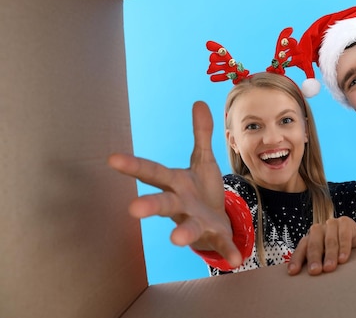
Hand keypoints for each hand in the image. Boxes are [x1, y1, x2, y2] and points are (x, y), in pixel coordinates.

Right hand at [107, 101, 242, 267]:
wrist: (215, 219)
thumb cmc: (201, 189)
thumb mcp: (203, 160)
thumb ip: (201, 134)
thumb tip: (199, 102)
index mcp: (176, 183)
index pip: (154, 172)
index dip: (134, 166)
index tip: (112, 159)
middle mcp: (181, 205)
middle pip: (164, 203)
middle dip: (150, 205)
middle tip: (133, 209)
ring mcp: (197, 222)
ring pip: (189, 227)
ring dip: (183, 234)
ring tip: (176, 239)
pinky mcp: (215, 235)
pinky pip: (221, 244)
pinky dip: (227, 251)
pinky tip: (235, 260)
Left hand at [287, 216, 355, 275]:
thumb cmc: (342, 256)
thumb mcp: (327, 261)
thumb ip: (317, 265)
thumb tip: (303, 283)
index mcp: (311, 239)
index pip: (301, 248)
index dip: (297, 260)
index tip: (293, 272)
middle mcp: (319, 230)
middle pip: (313, 244)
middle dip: (314, 258)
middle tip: (314, 271)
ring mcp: (332, 224)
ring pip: (329, 240)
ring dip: (329, 255)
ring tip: (329, 268)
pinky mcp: (345, 222)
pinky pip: (343, 235)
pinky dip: (343, 248)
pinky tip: (343, 259)